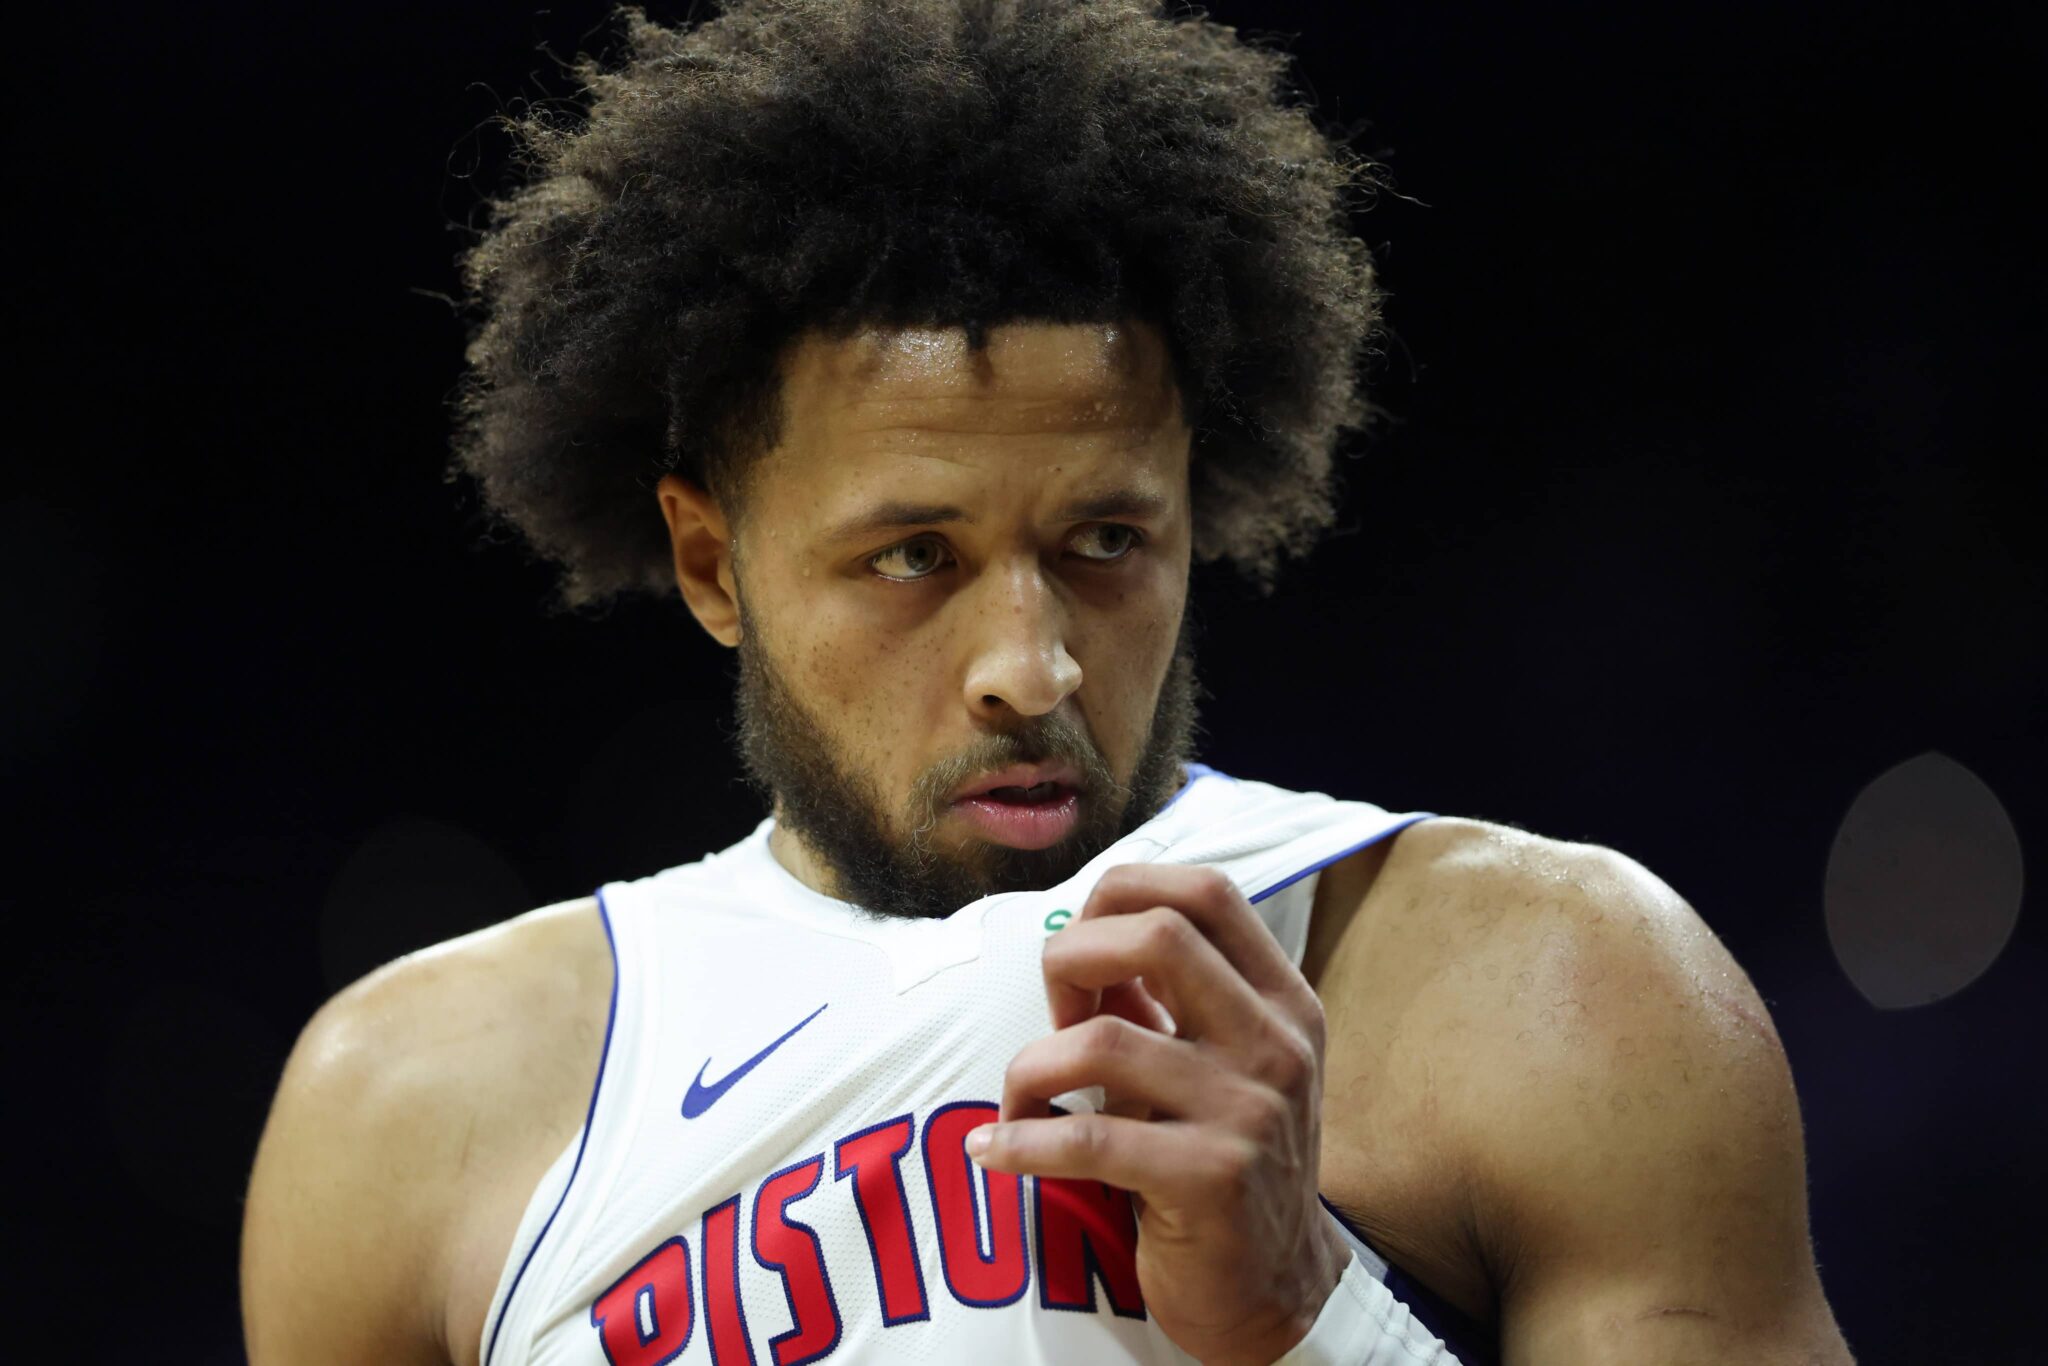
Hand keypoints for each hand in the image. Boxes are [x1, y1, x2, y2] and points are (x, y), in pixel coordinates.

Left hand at [969, 864, 1350, 1364]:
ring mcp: (1249, 1111)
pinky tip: (995, 1150)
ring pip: (1100, 1040)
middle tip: (1051, 1016)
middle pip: (1158, 937)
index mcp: (1283, 1001)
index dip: (1123, 894)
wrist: (1274, 1291)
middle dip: (1070, 958)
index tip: (1079, 945)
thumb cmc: (1223, 1162)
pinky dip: (1020, 1140)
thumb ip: (1157, 1001)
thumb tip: (1075, 940)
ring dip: (1029, 1068)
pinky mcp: (1211, 1179)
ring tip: (1019, 1102)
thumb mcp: (1212, 1067)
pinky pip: (1085, 1136)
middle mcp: (1276, 1044)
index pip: (1207, 892)